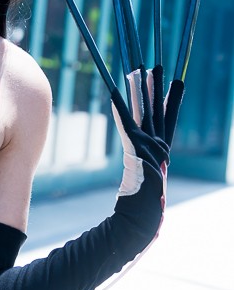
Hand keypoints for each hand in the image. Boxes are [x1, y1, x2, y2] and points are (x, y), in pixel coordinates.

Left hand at [111, 78, 167, 231]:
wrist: (141, 222)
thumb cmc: (139, 207)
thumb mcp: (142, 182)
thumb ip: (139, 165)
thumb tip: (137, 161)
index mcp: (161, 153)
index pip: (167, 121)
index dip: (171, 101)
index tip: (176, 82)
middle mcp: (159, 149)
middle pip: (157, 112)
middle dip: (157, 89)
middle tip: (157, 67)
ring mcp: (150, 150)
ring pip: (145, 113)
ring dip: (142, 91)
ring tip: (141, 71)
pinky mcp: (137, 153)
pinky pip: (126, 126)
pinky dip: (121, 110)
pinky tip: (113, 94)